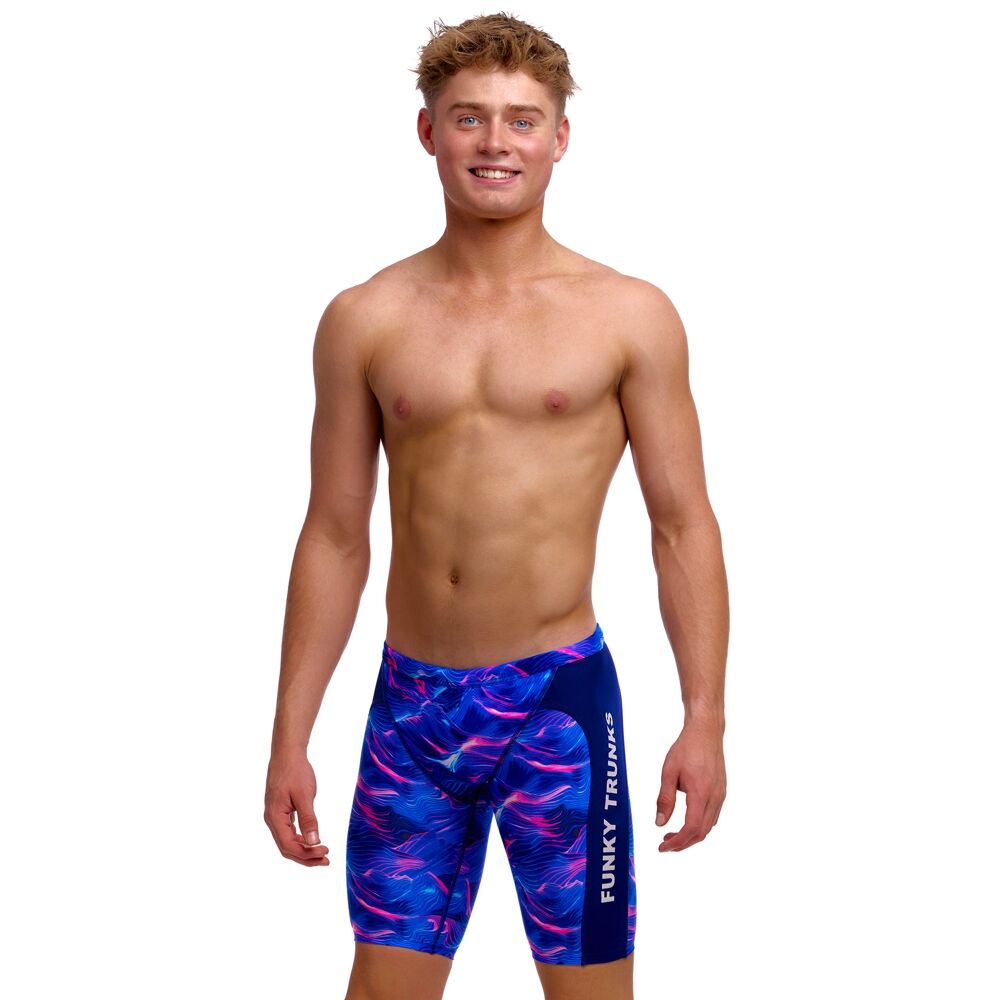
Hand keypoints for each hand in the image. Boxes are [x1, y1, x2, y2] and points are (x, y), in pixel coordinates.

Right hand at [264, 751, 329, 865]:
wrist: (287, 753)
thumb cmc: (295, 771)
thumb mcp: (304, 795)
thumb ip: (308, 820)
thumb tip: (314, 842)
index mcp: (274, 818)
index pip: (288, 846)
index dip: (307, 854)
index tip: (325, 853)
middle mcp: (271, 820)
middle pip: (287, 848)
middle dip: (306, 857)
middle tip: (326, 860)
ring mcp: (275, 816)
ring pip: (287, 841)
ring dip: (304, 849)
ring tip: (322, 853)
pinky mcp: (280, 811)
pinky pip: (288, 832)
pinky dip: (300, 839)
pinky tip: (312, 840)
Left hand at [655, 721, 725, 851]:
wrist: (706, 732)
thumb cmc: (686, 749)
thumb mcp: (669, 772)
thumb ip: (664, 799)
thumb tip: (659, 823)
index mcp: (701, 793)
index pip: (691, 828)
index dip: (677, 842)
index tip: (663, 847)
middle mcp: (715, 798)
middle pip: (702, 832)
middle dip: (683, 843)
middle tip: (665, 844)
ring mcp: (721, 795)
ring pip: (709, 826)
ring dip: (692, 835)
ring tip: (672, 834)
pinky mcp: (722, 792)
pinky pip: (713, 816)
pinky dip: (700, 825)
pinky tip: (687, 820)